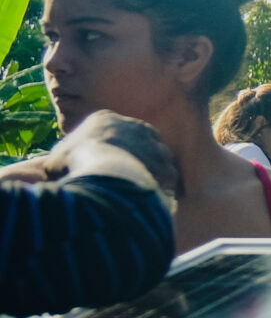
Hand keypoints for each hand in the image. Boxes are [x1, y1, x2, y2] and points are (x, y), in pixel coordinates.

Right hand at [1, 111, 177, 197]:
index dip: (104, 149)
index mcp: (104, 119)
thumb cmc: (75, 167)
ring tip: (137, 191)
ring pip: (153, 157)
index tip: (101, 164)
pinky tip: (150, 198)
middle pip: (133, 141)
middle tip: (122, 178)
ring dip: (147, 171)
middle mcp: (133, 125)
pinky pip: (165, 175)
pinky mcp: (166, 161)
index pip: (107, 131)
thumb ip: (61, 162)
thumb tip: (57, 171)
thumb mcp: (56, 162)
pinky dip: (159, 186)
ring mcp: (153, 142)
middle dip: (130, 157)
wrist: (106, 174)